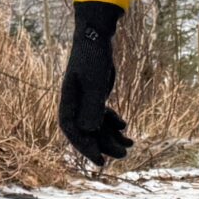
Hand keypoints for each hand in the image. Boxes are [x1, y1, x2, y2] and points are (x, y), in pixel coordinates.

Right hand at [57, 0, 132, 163]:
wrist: (96, 38)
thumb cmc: (92, 57)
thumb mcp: (94, 82)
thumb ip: (92, 106)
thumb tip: (90, 131)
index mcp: (68, 102)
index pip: (73, 131)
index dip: (85, 148)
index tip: (100, 161)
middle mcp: (74, 104)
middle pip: (87, 132)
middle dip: (104, 145)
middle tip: (123, 155)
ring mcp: (84, 101)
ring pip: (97, 126)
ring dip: (112, 136)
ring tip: (130, 145)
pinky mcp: (95, 96)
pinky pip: (102, 116)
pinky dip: (114, 123)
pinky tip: (124, 127)